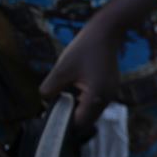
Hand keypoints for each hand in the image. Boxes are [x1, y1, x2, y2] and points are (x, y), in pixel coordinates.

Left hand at [39, 18, 122, 135]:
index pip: (79, 123)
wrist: (106, 31)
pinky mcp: (111, 86)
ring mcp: (111, 92)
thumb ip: (49, 90)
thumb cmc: (84, 48)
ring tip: (63, 100)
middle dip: (71, 118)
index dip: (64, 124)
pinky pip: (97, 102)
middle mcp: (107, 98)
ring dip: (79, 110)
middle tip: (54, 110)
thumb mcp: (61, 69)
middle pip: (87, 121)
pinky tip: (75, 91)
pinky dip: (86, 102)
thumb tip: (45, 102)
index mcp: (96, 96)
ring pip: (93, 112)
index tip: (50, 119)